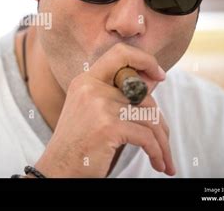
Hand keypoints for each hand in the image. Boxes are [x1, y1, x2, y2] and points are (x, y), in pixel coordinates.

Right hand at [34, 43, 175, 177]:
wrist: (58, 170)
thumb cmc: (79, 144)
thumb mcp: (93, 112)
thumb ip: (118, 95)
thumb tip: (153, 80)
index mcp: (86, 80)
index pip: (120, 54)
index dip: (145, 59)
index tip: (160, 75)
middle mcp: (91, 87)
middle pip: (143, 94)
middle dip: (160, 122)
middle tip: (165, 141)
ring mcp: (99, 105)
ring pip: (149, 117)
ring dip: (162, 143)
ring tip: (163, 160)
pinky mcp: (108, 126)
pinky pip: (146, 136)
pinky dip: (157, 153)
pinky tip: (157, 163)